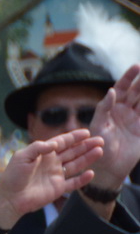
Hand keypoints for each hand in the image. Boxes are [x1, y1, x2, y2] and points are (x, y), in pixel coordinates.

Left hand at [0, 129, 102, 224]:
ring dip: (88, 158)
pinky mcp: (57, 189)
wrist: (9, 198)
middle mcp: (51, 163)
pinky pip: (73, 183)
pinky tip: (91, 173)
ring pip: (76, 165)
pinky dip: (83, 179)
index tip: (87, 132)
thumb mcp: (21, 157)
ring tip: (100, 151)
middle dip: (86, 146)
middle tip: (100, 140)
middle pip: (72, 152)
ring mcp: (55, 176)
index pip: (61, 143)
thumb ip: (37, 148)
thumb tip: (55, 144)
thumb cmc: (12, 176)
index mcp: (42, 154)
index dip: (74, 137)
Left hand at [89, 65, 139, 187]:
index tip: (136, 66)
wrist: (108, 167)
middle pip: (136, 91)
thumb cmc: (97, 147)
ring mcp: (136, 118)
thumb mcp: (98, 127)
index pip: (121, 88)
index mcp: (111, 108)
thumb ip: (103, 109)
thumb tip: (111, 91)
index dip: (128, 77)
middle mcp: (124, 110)